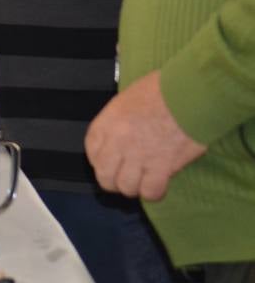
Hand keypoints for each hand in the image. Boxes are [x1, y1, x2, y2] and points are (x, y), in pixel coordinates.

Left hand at [86, 70, 205, 200]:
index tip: (111, 163)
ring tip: (144, 181)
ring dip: (134, 187)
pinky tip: (159, 185)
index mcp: (107, 122)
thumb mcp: (127, 99)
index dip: (100, 161)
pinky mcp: (162, 167)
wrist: (189, 94)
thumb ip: (118, 121)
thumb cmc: (161, 89)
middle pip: (104, 175)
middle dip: (114, 181)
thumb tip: (121, 136)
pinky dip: (154, 193)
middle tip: (127, 177)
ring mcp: (139, 156)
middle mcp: (118, 142)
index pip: (92, 152)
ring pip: (126, 187)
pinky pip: (151, 191)